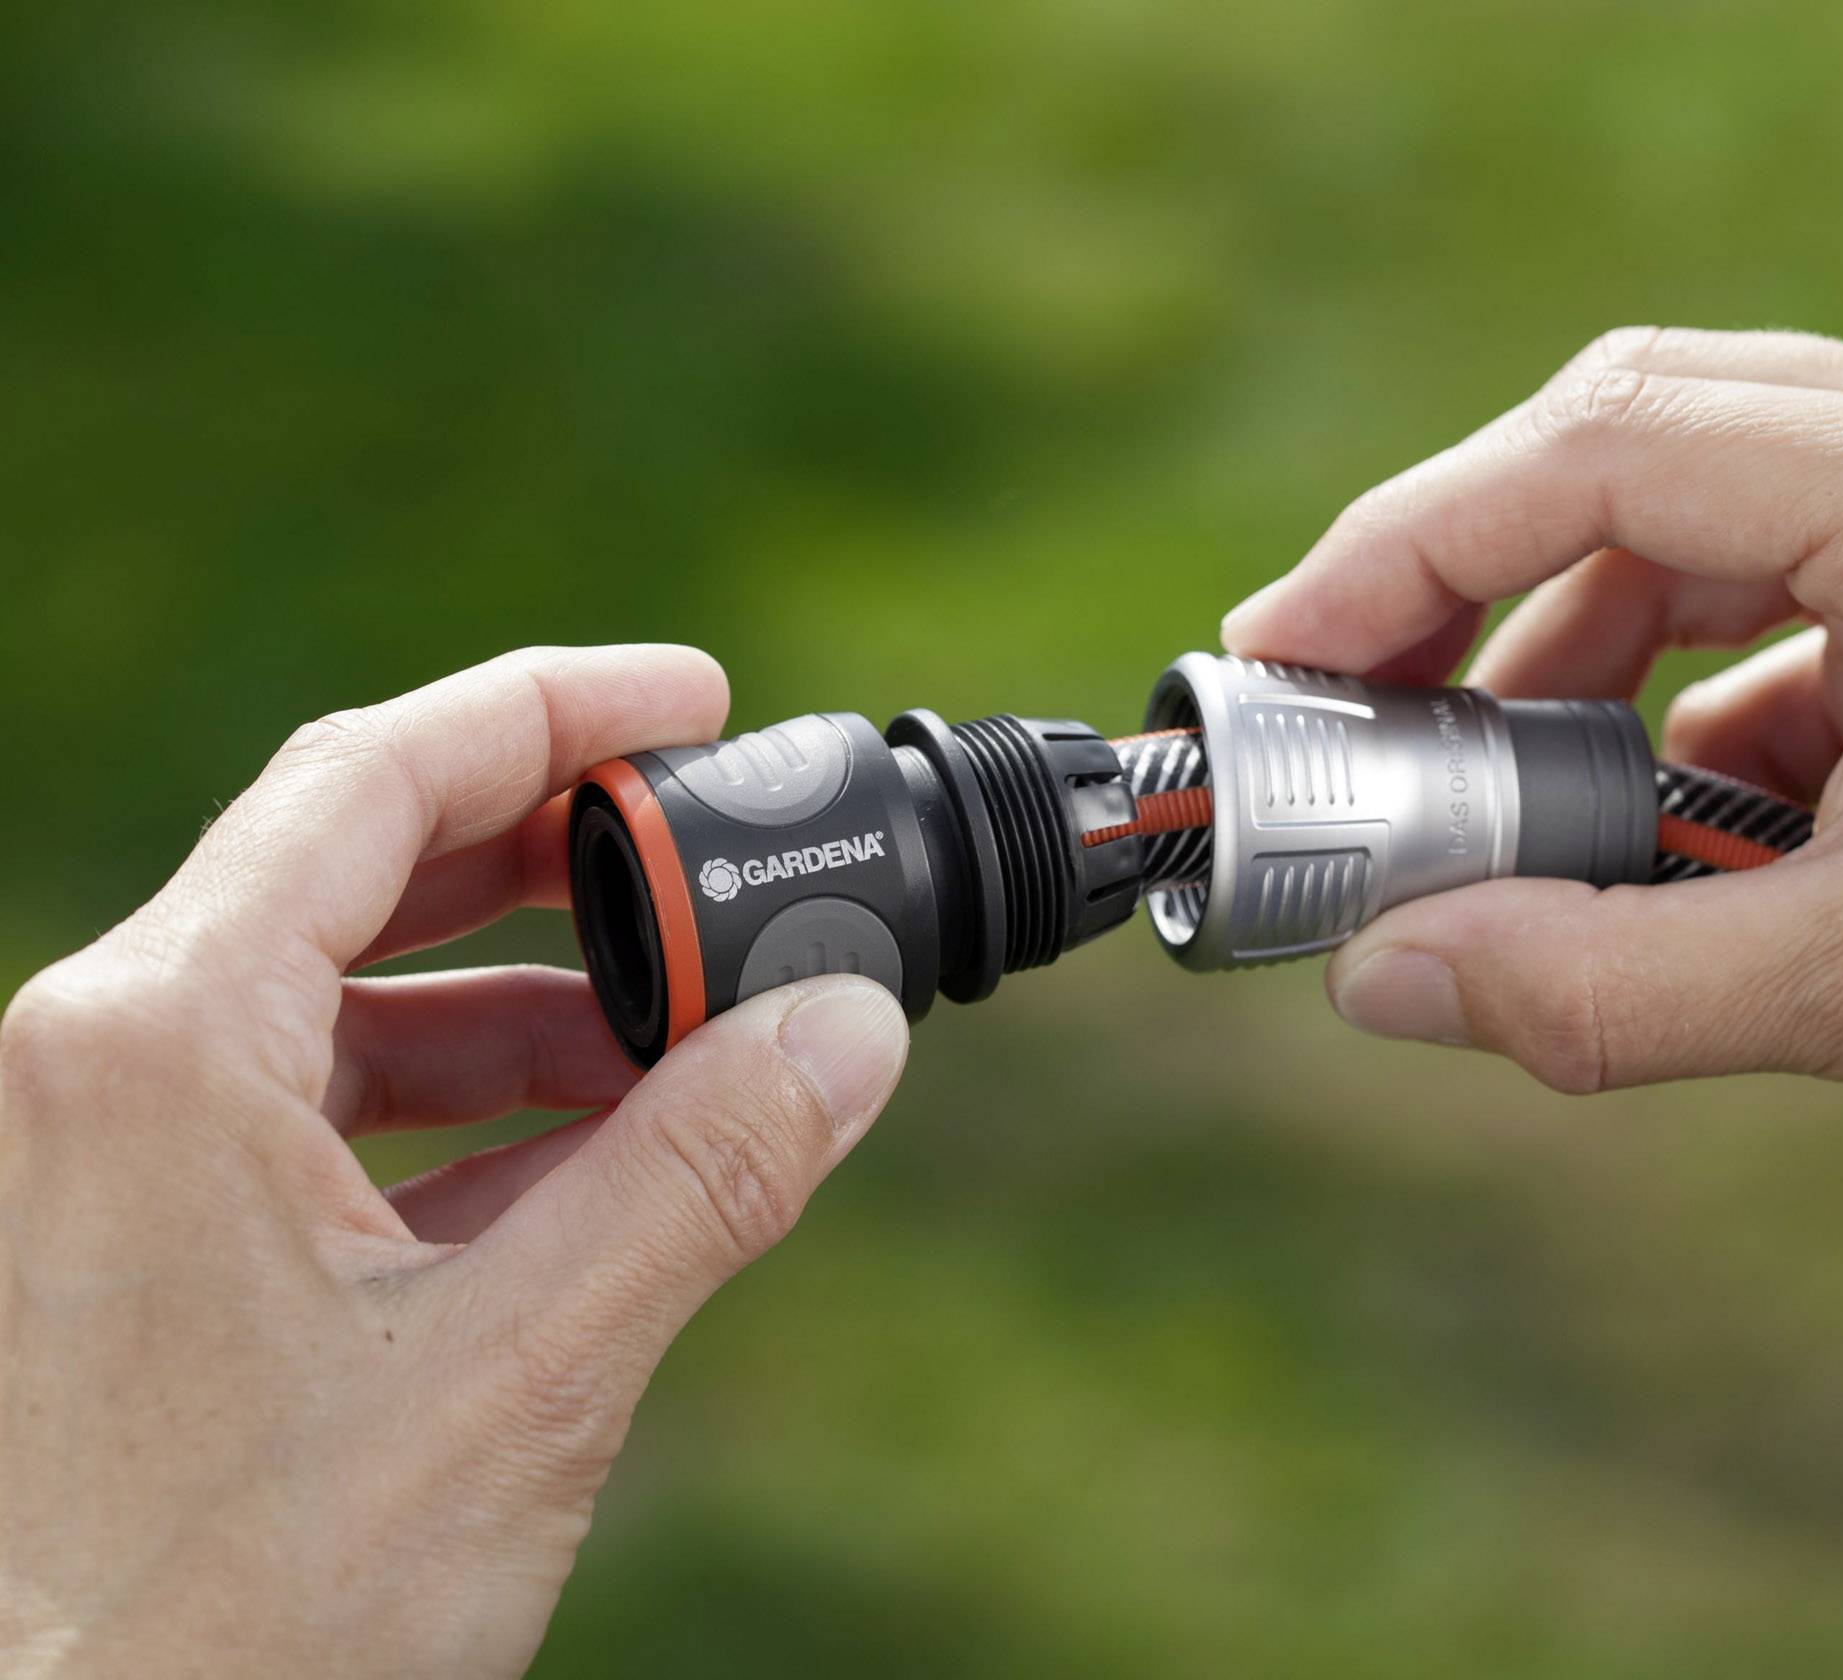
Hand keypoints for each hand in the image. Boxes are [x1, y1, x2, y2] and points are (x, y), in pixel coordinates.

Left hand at [0, 647, 908, 1676]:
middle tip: (712, 856)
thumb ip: (701, 1177)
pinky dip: (460, 1123)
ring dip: (523, 1014)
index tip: (693, 700)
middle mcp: (103, 1073)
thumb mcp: (517, 1374)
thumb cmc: (239, 1621)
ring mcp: (103, 1170)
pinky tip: (591, 1170)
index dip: (550, 711)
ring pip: (339, 1013)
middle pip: (352, 874)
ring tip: (689, 1044)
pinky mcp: (133, 1263)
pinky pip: (311, 1127)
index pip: (371, 779)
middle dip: (554, 862)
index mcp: (156, 1043)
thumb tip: (854, 1029)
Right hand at [1223, 328, 1842, 1335]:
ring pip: (1702, 503)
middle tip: (1346, 697)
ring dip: (1573, 637)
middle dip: (1469, 569)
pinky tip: (1647, 810)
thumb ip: (1599, 987)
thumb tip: (1381, 981)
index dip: (1411, 545)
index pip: (1611, 449)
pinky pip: (1783, 579)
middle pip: (1640, 433)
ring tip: (1483, 786)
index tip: (1286, 646)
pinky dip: (1682, 681)